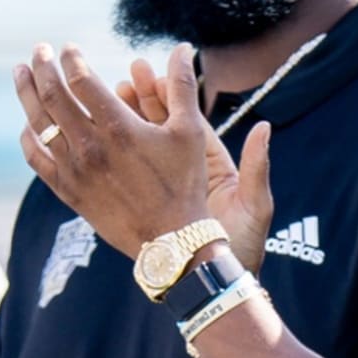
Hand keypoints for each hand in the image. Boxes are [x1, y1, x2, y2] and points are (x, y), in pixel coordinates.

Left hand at [15, 41, 209, 257]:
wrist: (170, 240)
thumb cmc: (184, 184)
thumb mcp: (191, 131)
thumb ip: (183, 86)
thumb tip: (184, 48)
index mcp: (118, 126)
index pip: (81, 80)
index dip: (71, 58)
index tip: (68, 48)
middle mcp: (90, 146)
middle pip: (52, 95)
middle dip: (42, 68)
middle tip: (38, 50)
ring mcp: (74, 169)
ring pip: (38, 124)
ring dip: (26, 94)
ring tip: (21, 73)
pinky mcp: (68, 191)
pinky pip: (36, 158)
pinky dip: (28, 137)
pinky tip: (28, 125)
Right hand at [117, 60, 272, 273]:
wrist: (221, 282)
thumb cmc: (244, 246)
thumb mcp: (253, 204)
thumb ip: (257, 166)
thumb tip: (264, 127)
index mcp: (212, 165)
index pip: (188, 121)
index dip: (167, 97)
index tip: (150, 74)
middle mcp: (187, 172)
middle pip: (161, 128)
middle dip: (141, 102)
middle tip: (122, 80)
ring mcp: (165, 188)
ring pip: (141, 148)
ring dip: (123, 124)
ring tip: (104, 100)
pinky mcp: (148, 208)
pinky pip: (129, 176)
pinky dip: (113, 157)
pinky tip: (93, 139)